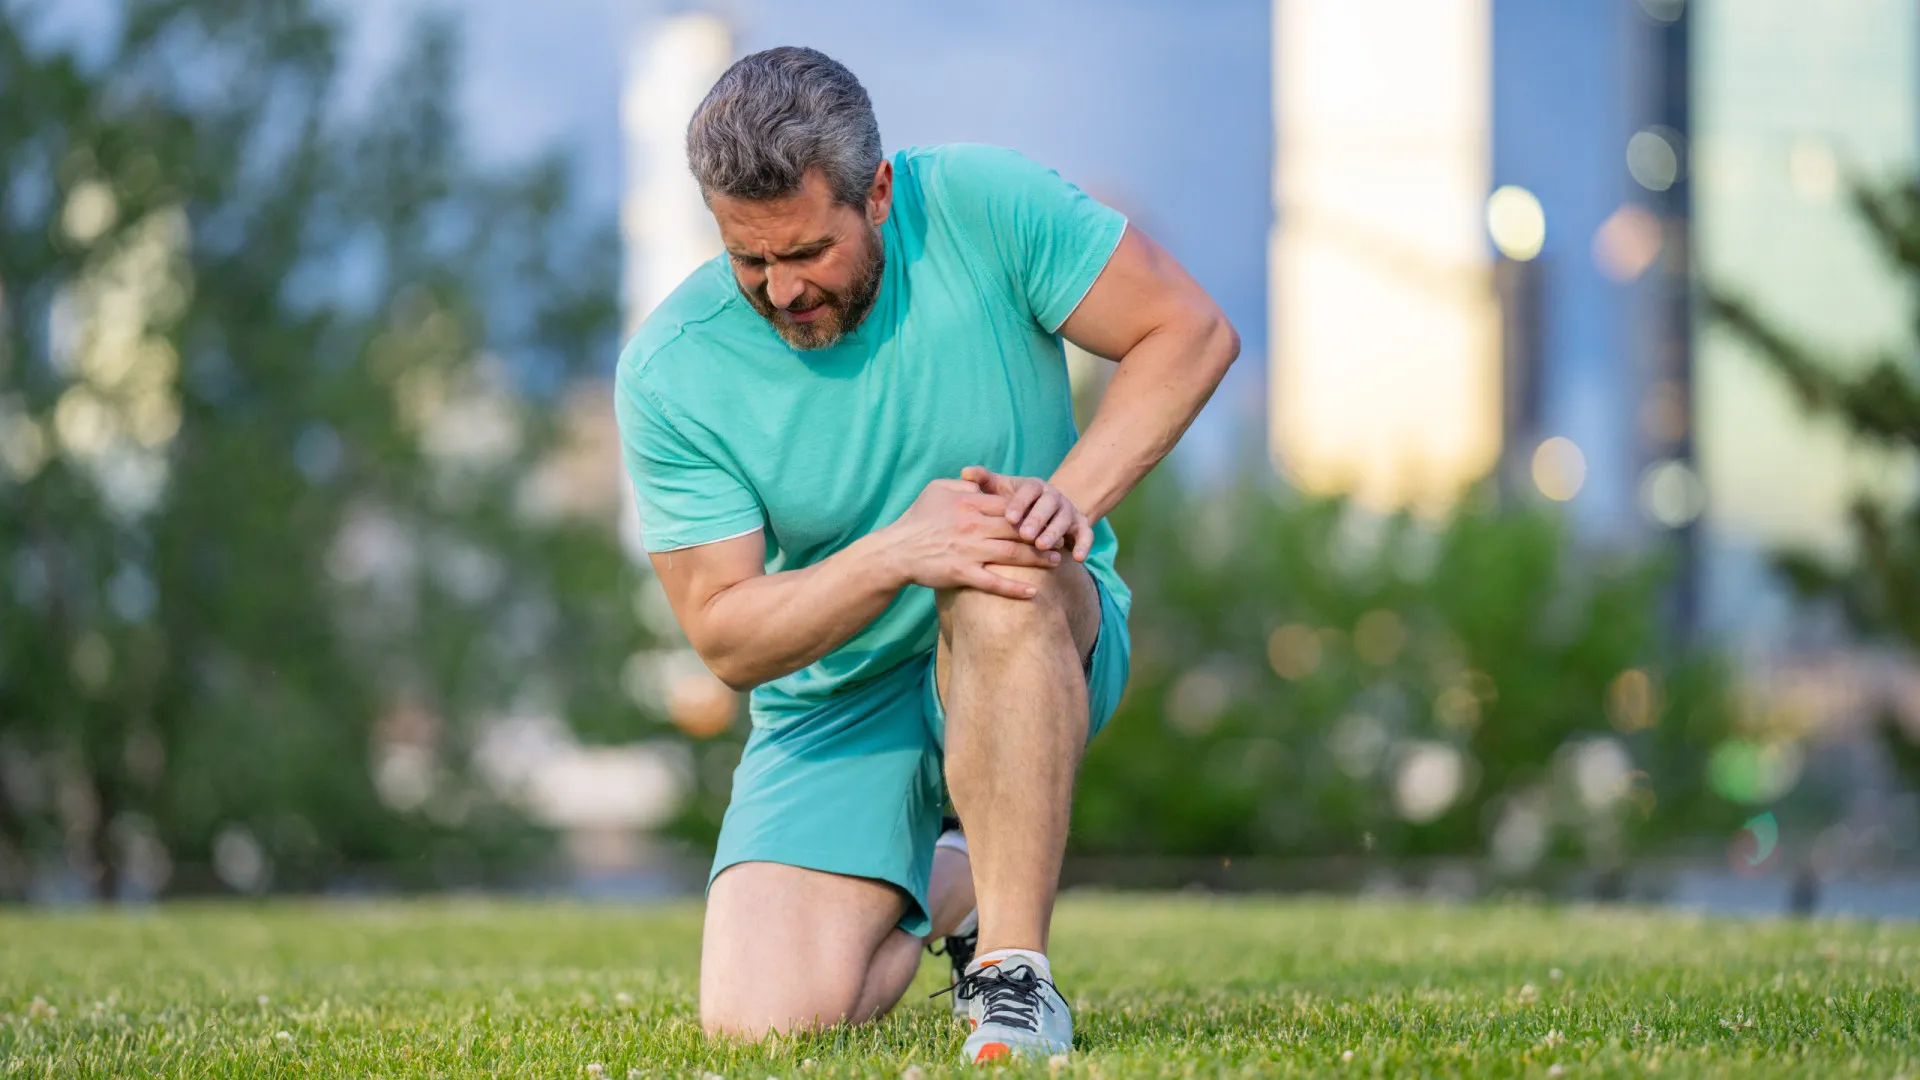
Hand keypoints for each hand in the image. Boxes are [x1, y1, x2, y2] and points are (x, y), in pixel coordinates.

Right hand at [882, 479, 1061, 598]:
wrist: (895, 551)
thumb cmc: (916, 519)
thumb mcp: (936, 489)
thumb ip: (963, 484)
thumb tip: (982, 480)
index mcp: (969, 504)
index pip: (1009, 506)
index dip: (1032, 511)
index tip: (1047, 516)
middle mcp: (973, 526)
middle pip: (1018, 529)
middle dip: (1044, 535)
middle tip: (1061, 539)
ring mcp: (969, 551)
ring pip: (1013, 554)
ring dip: (1038, 559)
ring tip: (1056, 562)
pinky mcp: (962, 573)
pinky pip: (994, 583)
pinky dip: (1015, 589)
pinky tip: (1033, 592)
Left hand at [960, 466, 1093, 561]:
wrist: (1047, 508)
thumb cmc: (1014, 501)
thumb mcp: (1000, 489)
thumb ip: (984, 480)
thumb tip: (965, 471)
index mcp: (1034, 486)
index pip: (1028, 491)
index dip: (1020, 503)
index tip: (1009, 517)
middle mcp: (1053, 496)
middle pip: (1047, 506)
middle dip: (1037, 520)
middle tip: (1025, 535)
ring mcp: (1068, 511)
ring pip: (1064, 520)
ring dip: (1055, 533)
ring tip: (1043, 546)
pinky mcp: (1080, 526)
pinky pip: (1086, 535)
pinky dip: (1084, 545)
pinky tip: (1078, 558)